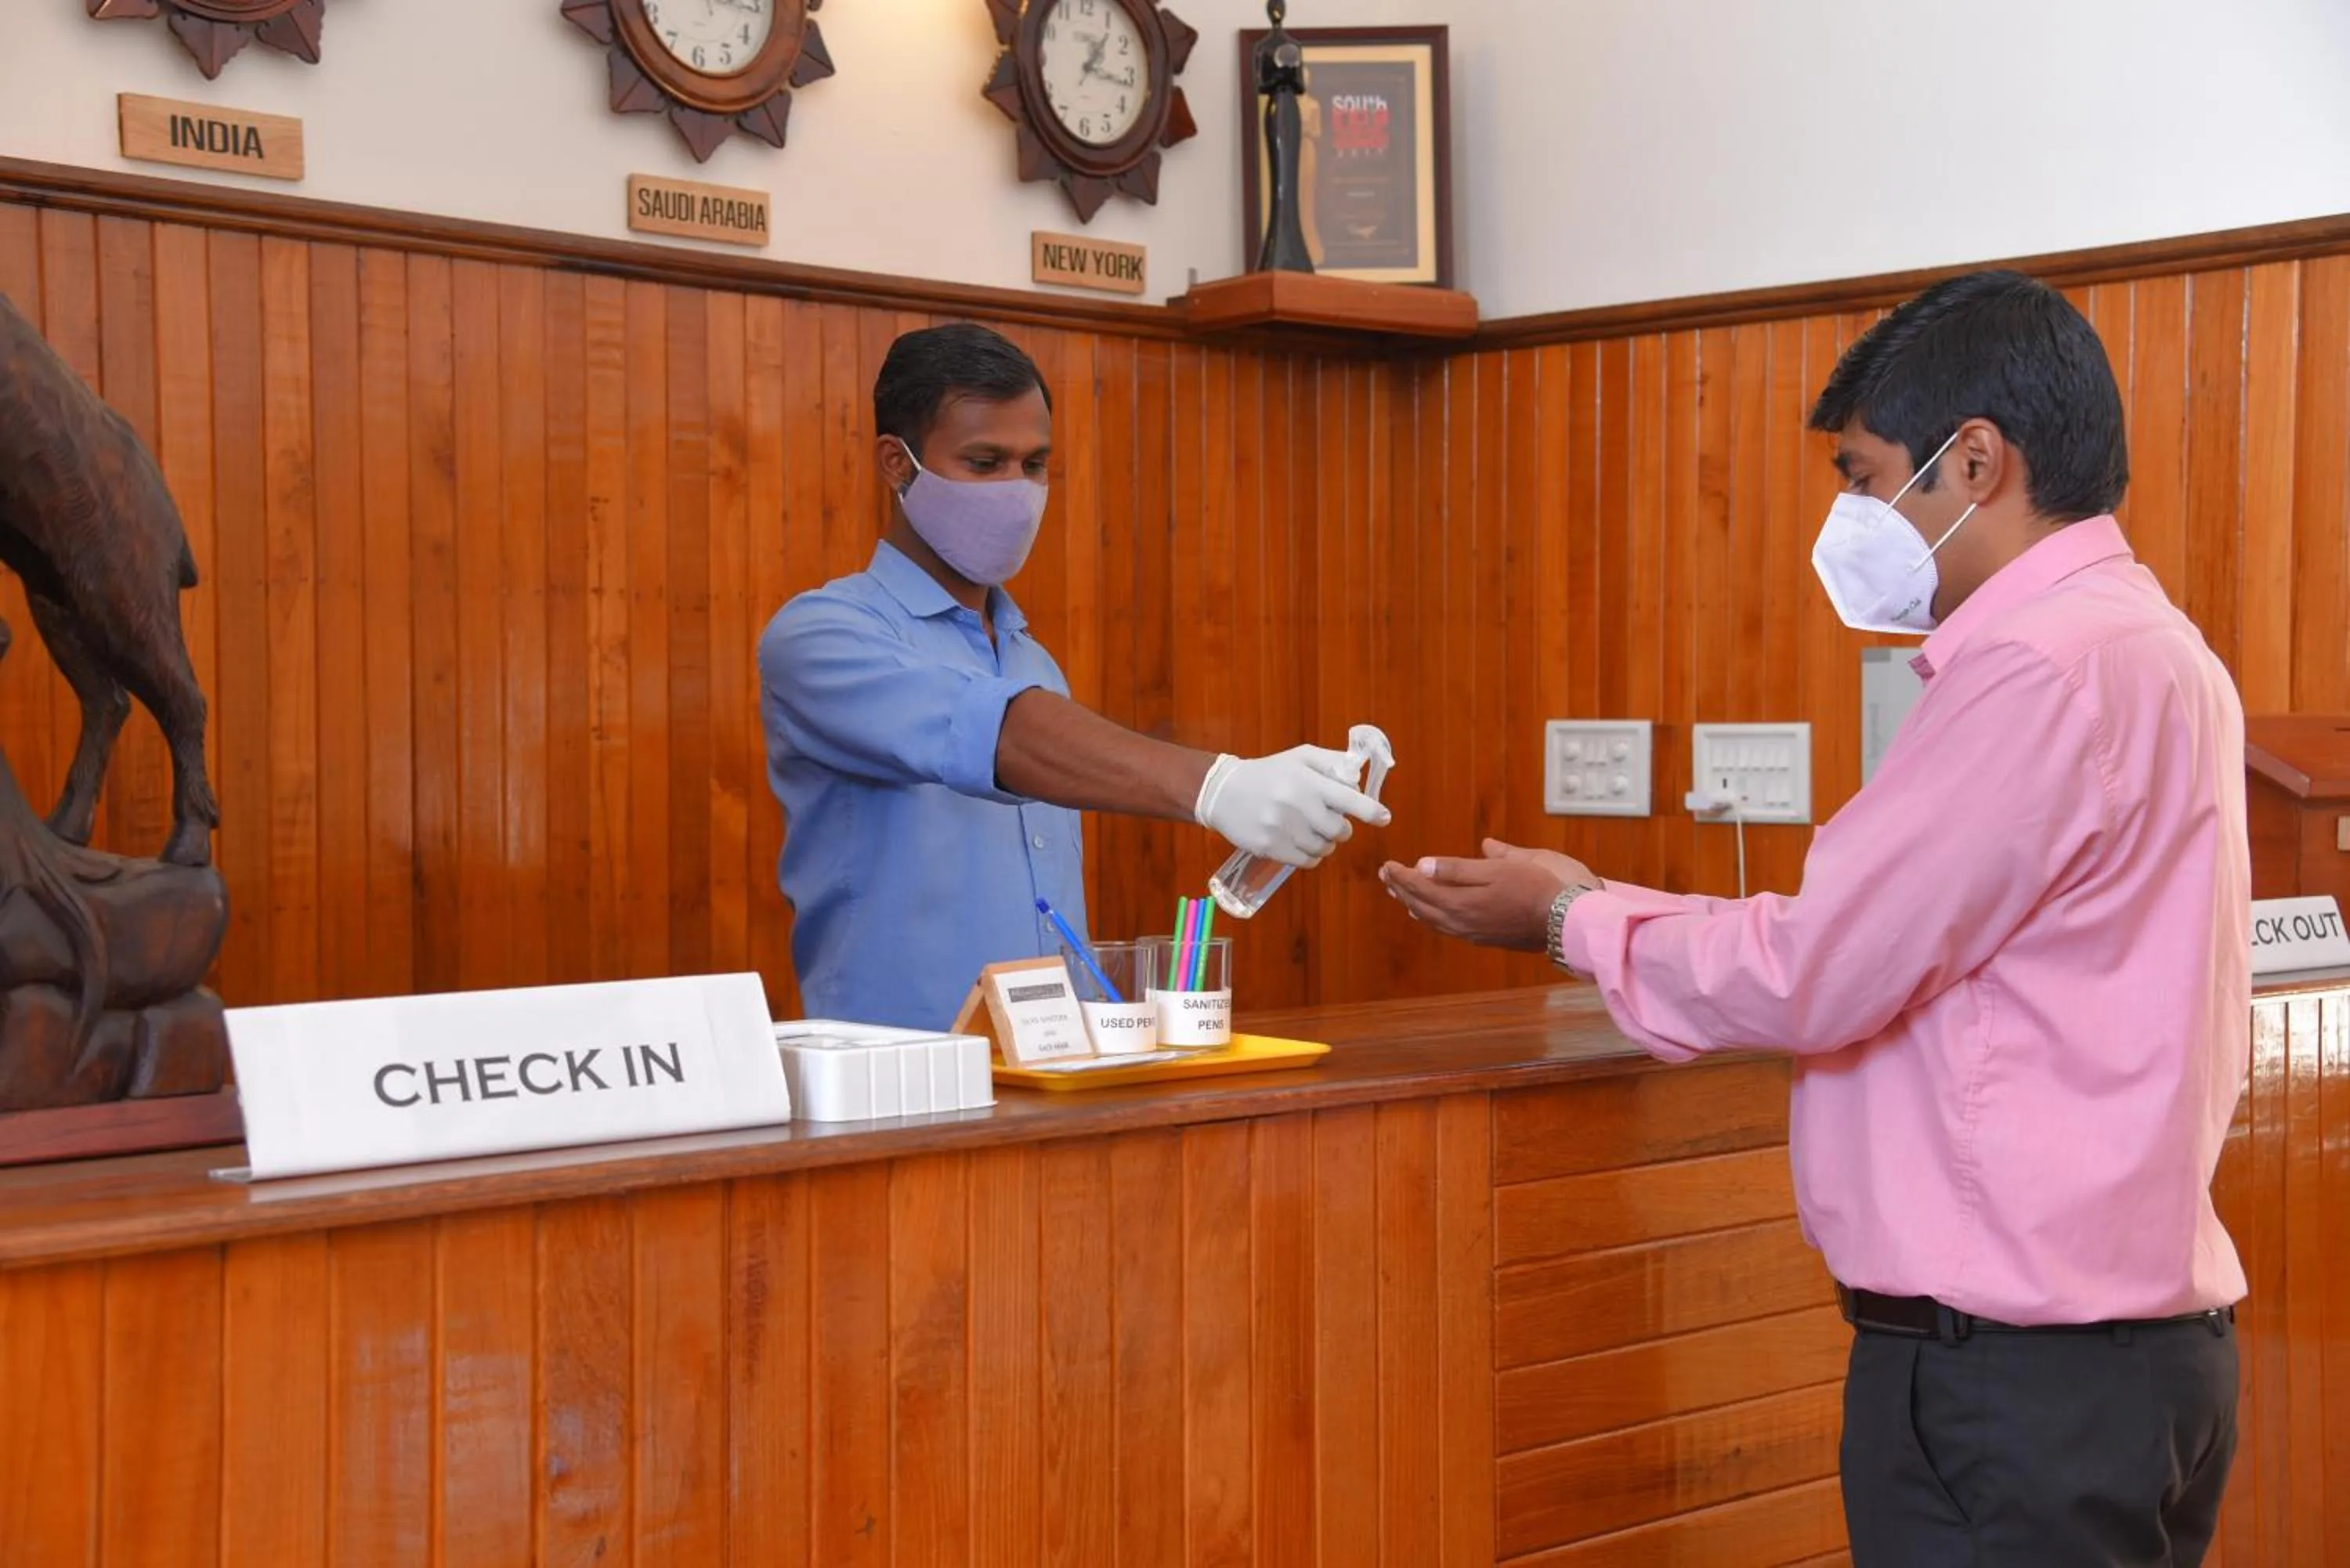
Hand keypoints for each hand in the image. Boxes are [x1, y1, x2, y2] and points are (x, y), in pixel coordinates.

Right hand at [1196, 745, 1389, 867]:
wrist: (1223, 792)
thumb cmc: (1268, 773)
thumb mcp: (1299, 757)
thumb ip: (1332, 762)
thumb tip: (1358, 777)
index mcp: (1308, 782)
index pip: (1350, 800)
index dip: (1371, 811)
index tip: (1384, 817)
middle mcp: (1298, 806)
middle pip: (1340, 830)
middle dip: (1341, 828)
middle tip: (1329, 821)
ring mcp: (1284, 829)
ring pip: (1324, 849)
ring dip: (1325, 843)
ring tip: (1311, 831)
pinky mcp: (1271, 848)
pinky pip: (1307, 862)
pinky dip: (1311, 856)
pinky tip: (1301, 843)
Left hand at [1379, 838, 1597, 951]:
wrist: (1563, 921)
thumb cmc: (1535, 888)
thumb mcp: (1497, 870)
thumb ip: (1458, 870)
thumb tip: (1423, 866)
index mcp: (1461, 902)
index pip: (1420, 887)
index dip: (1401, 876)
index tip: (1387, 865)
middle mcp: (1460, 922)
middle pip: (1420, 905)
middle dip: (1401, 889)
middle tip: (1387, 876)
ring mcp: (1471, 932)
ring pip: (1431, 918)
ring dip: (1412, 903)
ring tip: (1400, 893)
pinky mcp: (1482, 937)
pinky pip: (1445, 927)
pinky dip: (1430, 916)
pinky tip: (1428, 913)